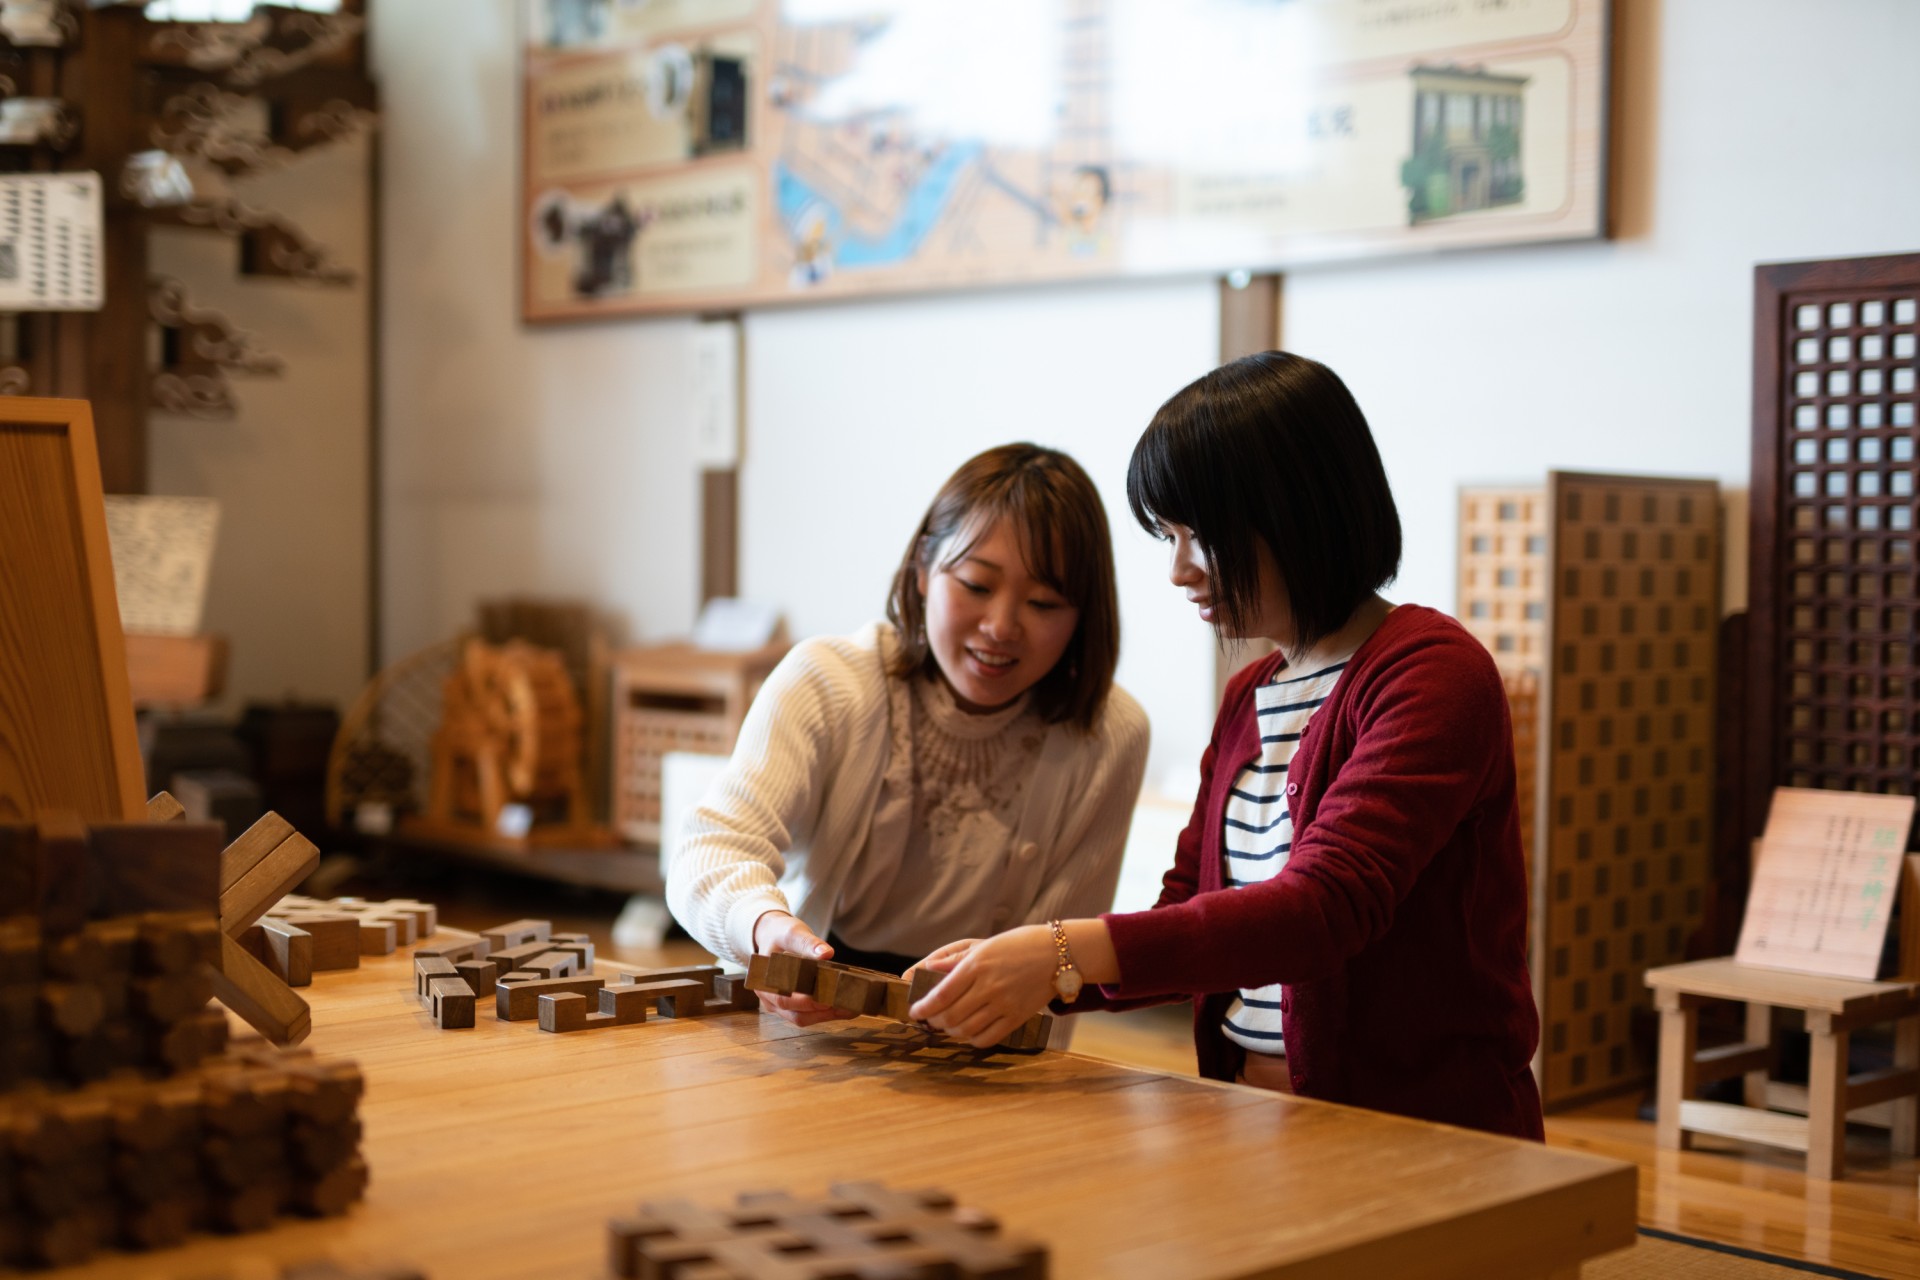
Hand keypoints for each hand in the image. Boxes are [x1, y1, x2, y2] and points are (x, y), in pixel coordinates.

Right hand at [752, 911, 844, 1026]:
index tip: (830, 997)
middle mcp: (769, 998)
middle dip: (824, 1012)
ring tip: (851, 1007)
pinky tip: (845, 1006)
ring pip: (804, 1018)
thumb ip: (807, 943)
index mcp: (764, 981)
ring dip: (828, 1015)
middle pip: (796, 1014)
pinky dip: (826, 1013)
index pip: (784, 998)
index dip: (807, 1001)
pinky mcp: (792, 1006)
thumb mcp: (792, 933)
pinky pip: (808, 1015)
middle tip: (848, 1004)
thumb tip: (826, 953)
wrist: (772, 936)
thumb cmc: (779, 935)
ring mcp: (780, 1005)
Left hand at [907, 925, 1056, 1048]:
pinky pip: (988, 1038)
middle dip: (934, 1021)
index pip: (941, 995)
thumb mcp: (983, 946)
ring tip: (948, 1025)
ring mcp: (1004, 1004)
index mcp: (976, 965)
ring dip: (951, 1031)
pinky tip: (969, 1032)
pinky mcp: (1017, 1017)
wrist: (1058, 954)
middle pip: (950, 1016)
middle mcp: (988, 986)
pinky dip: (972, 1040)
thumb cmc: (1018, 945)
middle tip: (930, 1019)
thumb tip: (926, 970)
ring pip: (966, 1029)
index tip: (914, 1012)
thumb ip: (953, 961)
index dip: (923, 1008)